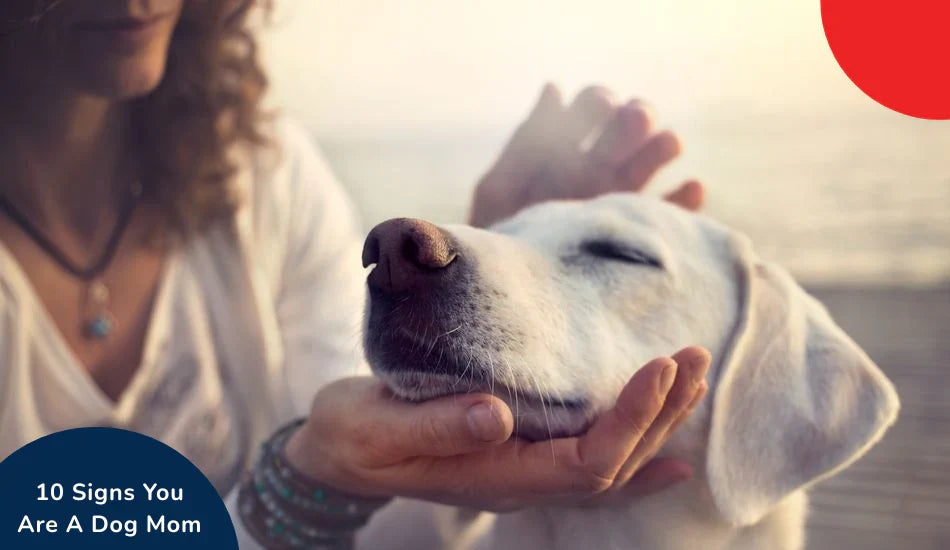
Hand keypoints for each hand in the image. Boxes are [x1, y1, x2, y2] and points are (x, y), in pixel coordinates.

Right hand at [283, 347, 709, 511]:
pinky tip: (671, 453)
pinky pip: (590, 463)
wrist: (337, 454)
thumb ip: (435, 426)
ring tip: (691, 377)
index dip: (630, 419)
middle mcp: (520, 482)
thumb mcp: (378, 428)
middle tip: (692, 356)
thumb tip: (497, 415)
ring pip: (610, 462)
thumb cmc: (353, 436)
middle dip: (659, 413)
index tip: (659, 367)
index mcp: (495, 476)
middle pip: (613, 463)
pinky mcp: (518, 453)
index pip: (586, 462)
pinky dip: (636, 454)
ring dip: (656, 423)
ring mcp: (523, 472)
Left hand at [470, 84, 704, 227]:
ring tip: (668, 143)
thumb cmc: (498, 240)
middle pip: (628, 129)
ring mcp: (620, 200)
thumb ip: (526, 142)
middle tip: (635, 119)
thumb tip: (554, 87)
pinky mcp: (639, 234)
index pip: (591, 109)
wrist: (510, 296)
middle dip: (635, 117)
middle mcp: (597, 169)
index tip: (602, 106)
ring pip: (651, 163)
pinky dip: (685, 200)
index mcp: (564, 150)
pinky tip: (692, 187)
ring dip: (663, 146)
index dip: (599, 102)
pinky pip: (670, 214)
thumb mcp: (500, 190)